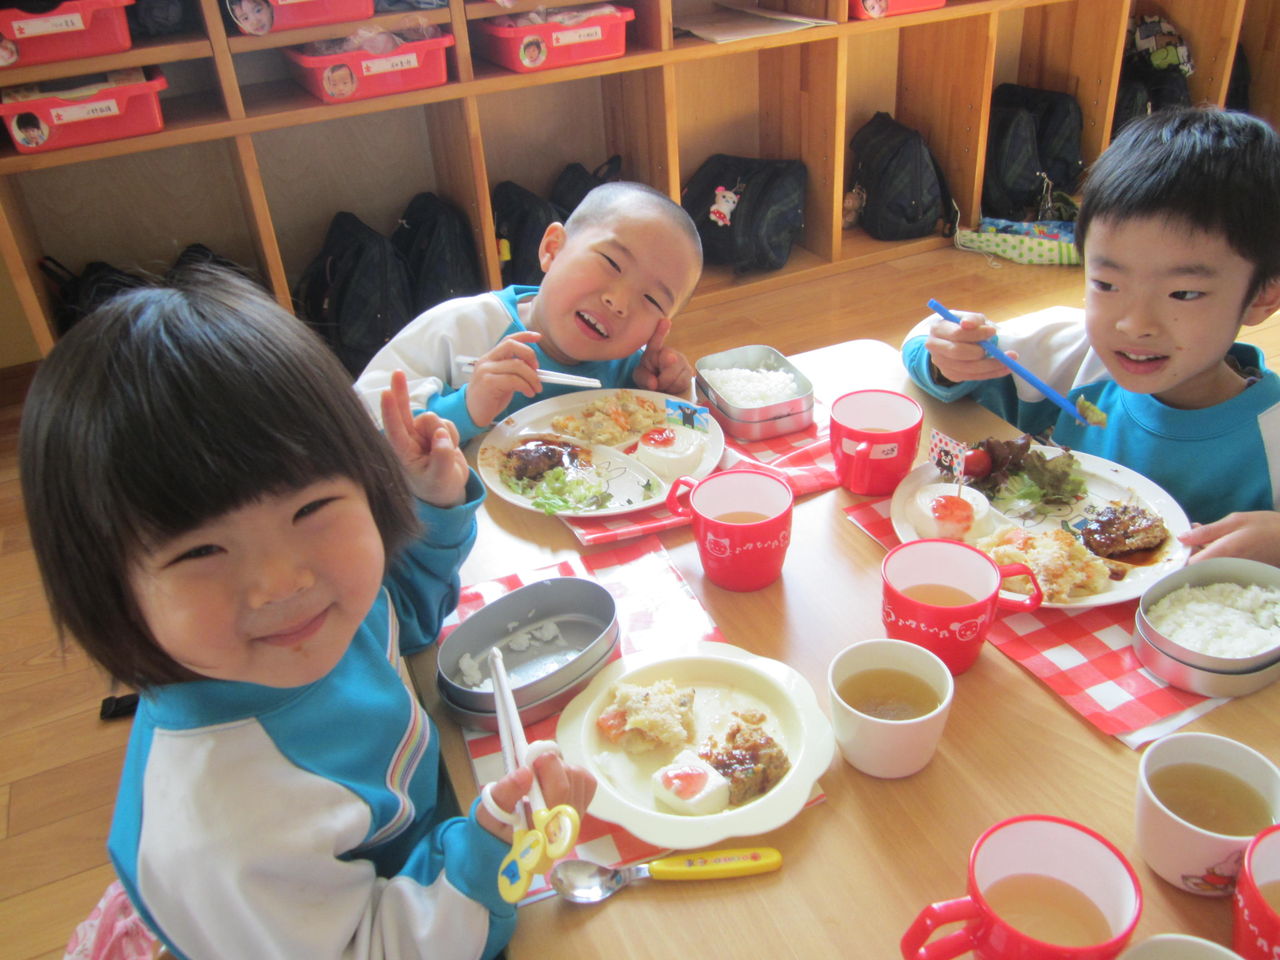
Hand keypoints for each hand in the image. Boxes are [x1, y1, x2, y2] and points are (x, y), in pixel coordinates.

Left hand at [380, 370, 468, 506]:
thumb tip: (441, 435)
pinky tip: (450, 446)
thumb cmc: (438, 488)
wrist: (449, 490)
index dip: (390, 411)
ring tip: (446, 450)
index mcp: (403, 452)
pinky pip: (446, 422)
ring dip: (443, 430)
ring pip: (434, 418)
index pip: (394, 429)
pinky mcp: (436, 431)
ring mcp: (422, 433)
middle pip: (404, 411)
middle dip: (400, 392)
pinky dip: (452, 433)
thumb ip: (442, 458)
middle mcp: (410, 439)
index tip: (386, 393)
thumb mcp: (440, 478)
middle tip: (397, 372)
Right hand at [464, 332, 542, 427]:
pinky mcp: (488, 382)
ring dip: (532, 377)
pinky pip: (514, 380)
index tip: (538, 337)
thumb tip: (535, 369)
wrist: (472, 413)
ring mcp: (486, 370)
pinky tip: (529, 393)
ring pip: (516, 365)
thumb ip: (515, 371)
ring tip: (536, 388)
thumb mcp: (503, 380)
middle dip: (530, 355)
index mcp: (491, 357)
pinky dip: (526, 386)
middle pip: (512, 346)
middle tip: (537, 370)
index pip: (508, 340)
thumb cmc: (488, 398)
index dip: (524, 336)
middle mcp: (487, 360)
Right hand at [476, 753, 596, 842]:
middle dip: (549, 763)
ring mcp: (577, 815)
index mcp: (546, 828)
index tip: (530, 757)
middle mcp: (567, 822)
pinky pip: (585, 779)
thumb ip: (505, 792)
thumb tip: (525, 772)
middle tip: (531, 762)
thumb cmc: (501, 826)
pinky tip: (552, 779)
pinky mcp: (582, 806)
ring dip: (558, 767)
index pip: (560, 789)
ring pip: (578, 775)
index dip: (548, 766)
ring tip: (539, 775)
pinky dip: (569, 771)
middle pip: (570, 777)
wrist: (512, 841)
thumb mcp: (492, 812)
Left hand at [632, 318, 692, 394]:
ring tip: (663, 386)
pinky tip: (671, 388)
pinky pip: (683, 382)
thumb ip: (644, 378)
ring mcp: (682, 361)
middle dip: (663, 377)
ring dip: (668, 385)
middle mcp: (670, 352)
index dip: (661, 331)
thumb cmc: (649, 379)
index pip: (657, 340)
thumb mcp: (640, 378)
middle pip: (670, 360)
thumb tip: (655, 383)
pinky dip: (674, 389)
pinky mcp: (689, 372)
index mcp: (654, 351)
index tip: (664, 321)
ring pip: (676, 373)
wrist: (662, 390)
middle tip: (656, 383)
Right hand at [924, 309, 1015, 383]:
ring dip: (991, 366)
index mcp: (937, 328)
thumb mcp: (970, 318)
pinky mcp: (950, 374)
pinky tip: (1004, 369)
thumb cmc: (964, 326)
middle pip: (957, 353)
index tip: (993, 332)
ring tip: (1009, 361)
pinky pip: (972, 377)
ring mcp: (941, 363)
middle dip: (980, 353)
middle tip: (998, 351)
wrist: (953, 340)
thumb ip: (972, 319)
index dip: (976, 334)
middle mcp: (934, 347)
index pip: (956, 333)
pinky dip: (991, 374)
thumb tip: (967, 324)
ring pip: (966, 368)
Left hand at [1180, 511, 1279, 565]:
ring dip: (1206, 555)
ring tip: (1215, 539)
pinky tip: (1224, 546)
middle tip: (1198, 538)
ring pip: (1210, 568)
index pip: (1190, 565)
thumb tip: (1182, 538)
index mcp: (1222, 554)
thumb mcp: (1236, 521)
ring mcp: (1234, 574)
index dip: (1183, 556)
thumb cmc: (1268, 527)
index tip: (1183, 545)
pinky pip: (1222, 569)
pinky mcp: (1242, 575)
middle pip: (1199, 568)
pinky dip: (1219, 559)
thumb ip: (1207, 531)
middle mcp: (1226, 568)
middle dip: (1194, 554)